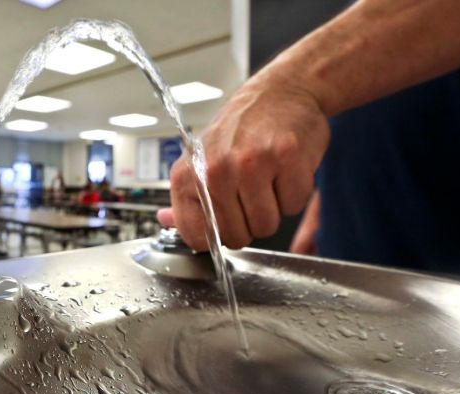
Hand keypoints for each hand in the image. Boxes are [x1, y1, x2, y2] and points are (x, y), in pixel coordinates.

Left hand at [158, 80, 329, 250]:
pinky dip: (294, 192)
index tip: (225, 220)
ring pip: (266, 225)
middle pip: (237, 237)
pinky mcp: (286, 158)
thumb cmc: (241, 129)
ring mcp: (252, 163)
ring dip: (273, 209)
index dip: (216, 236)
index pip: (197, 236)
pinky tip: (286, 169)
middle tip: (252, 192)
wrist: (280, 91)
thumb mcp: (201, 159)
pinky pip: (293, 205)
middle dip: (249, 223)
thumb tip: (165, 220)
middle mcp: (216, 169)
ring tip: (269, 179)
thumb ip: (186, 196)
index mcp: (189, 174)